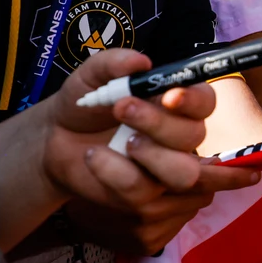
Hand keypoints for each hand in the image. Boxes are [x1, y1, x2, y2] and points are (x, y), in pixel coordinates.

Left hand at [39, 49, 260, 251]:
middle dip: (159, 124)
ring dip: (150, 156)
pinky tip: (95, 158)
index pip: (205, 102)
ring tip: (120, 142)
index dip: (193, 101)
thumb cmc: (83, 105)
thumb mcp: (90, 76)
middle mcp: (181, 138)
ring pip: (183, 173)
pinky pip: (144, 193)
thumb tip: (140, 62)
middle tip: (121, 108)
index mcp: (178, 104)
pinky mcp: (148, 200)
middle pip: (194, 137)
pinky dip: (114, 173)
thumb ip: (112, 63)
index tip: (168, 96)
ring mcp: (167, 172)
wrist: (56, 141)